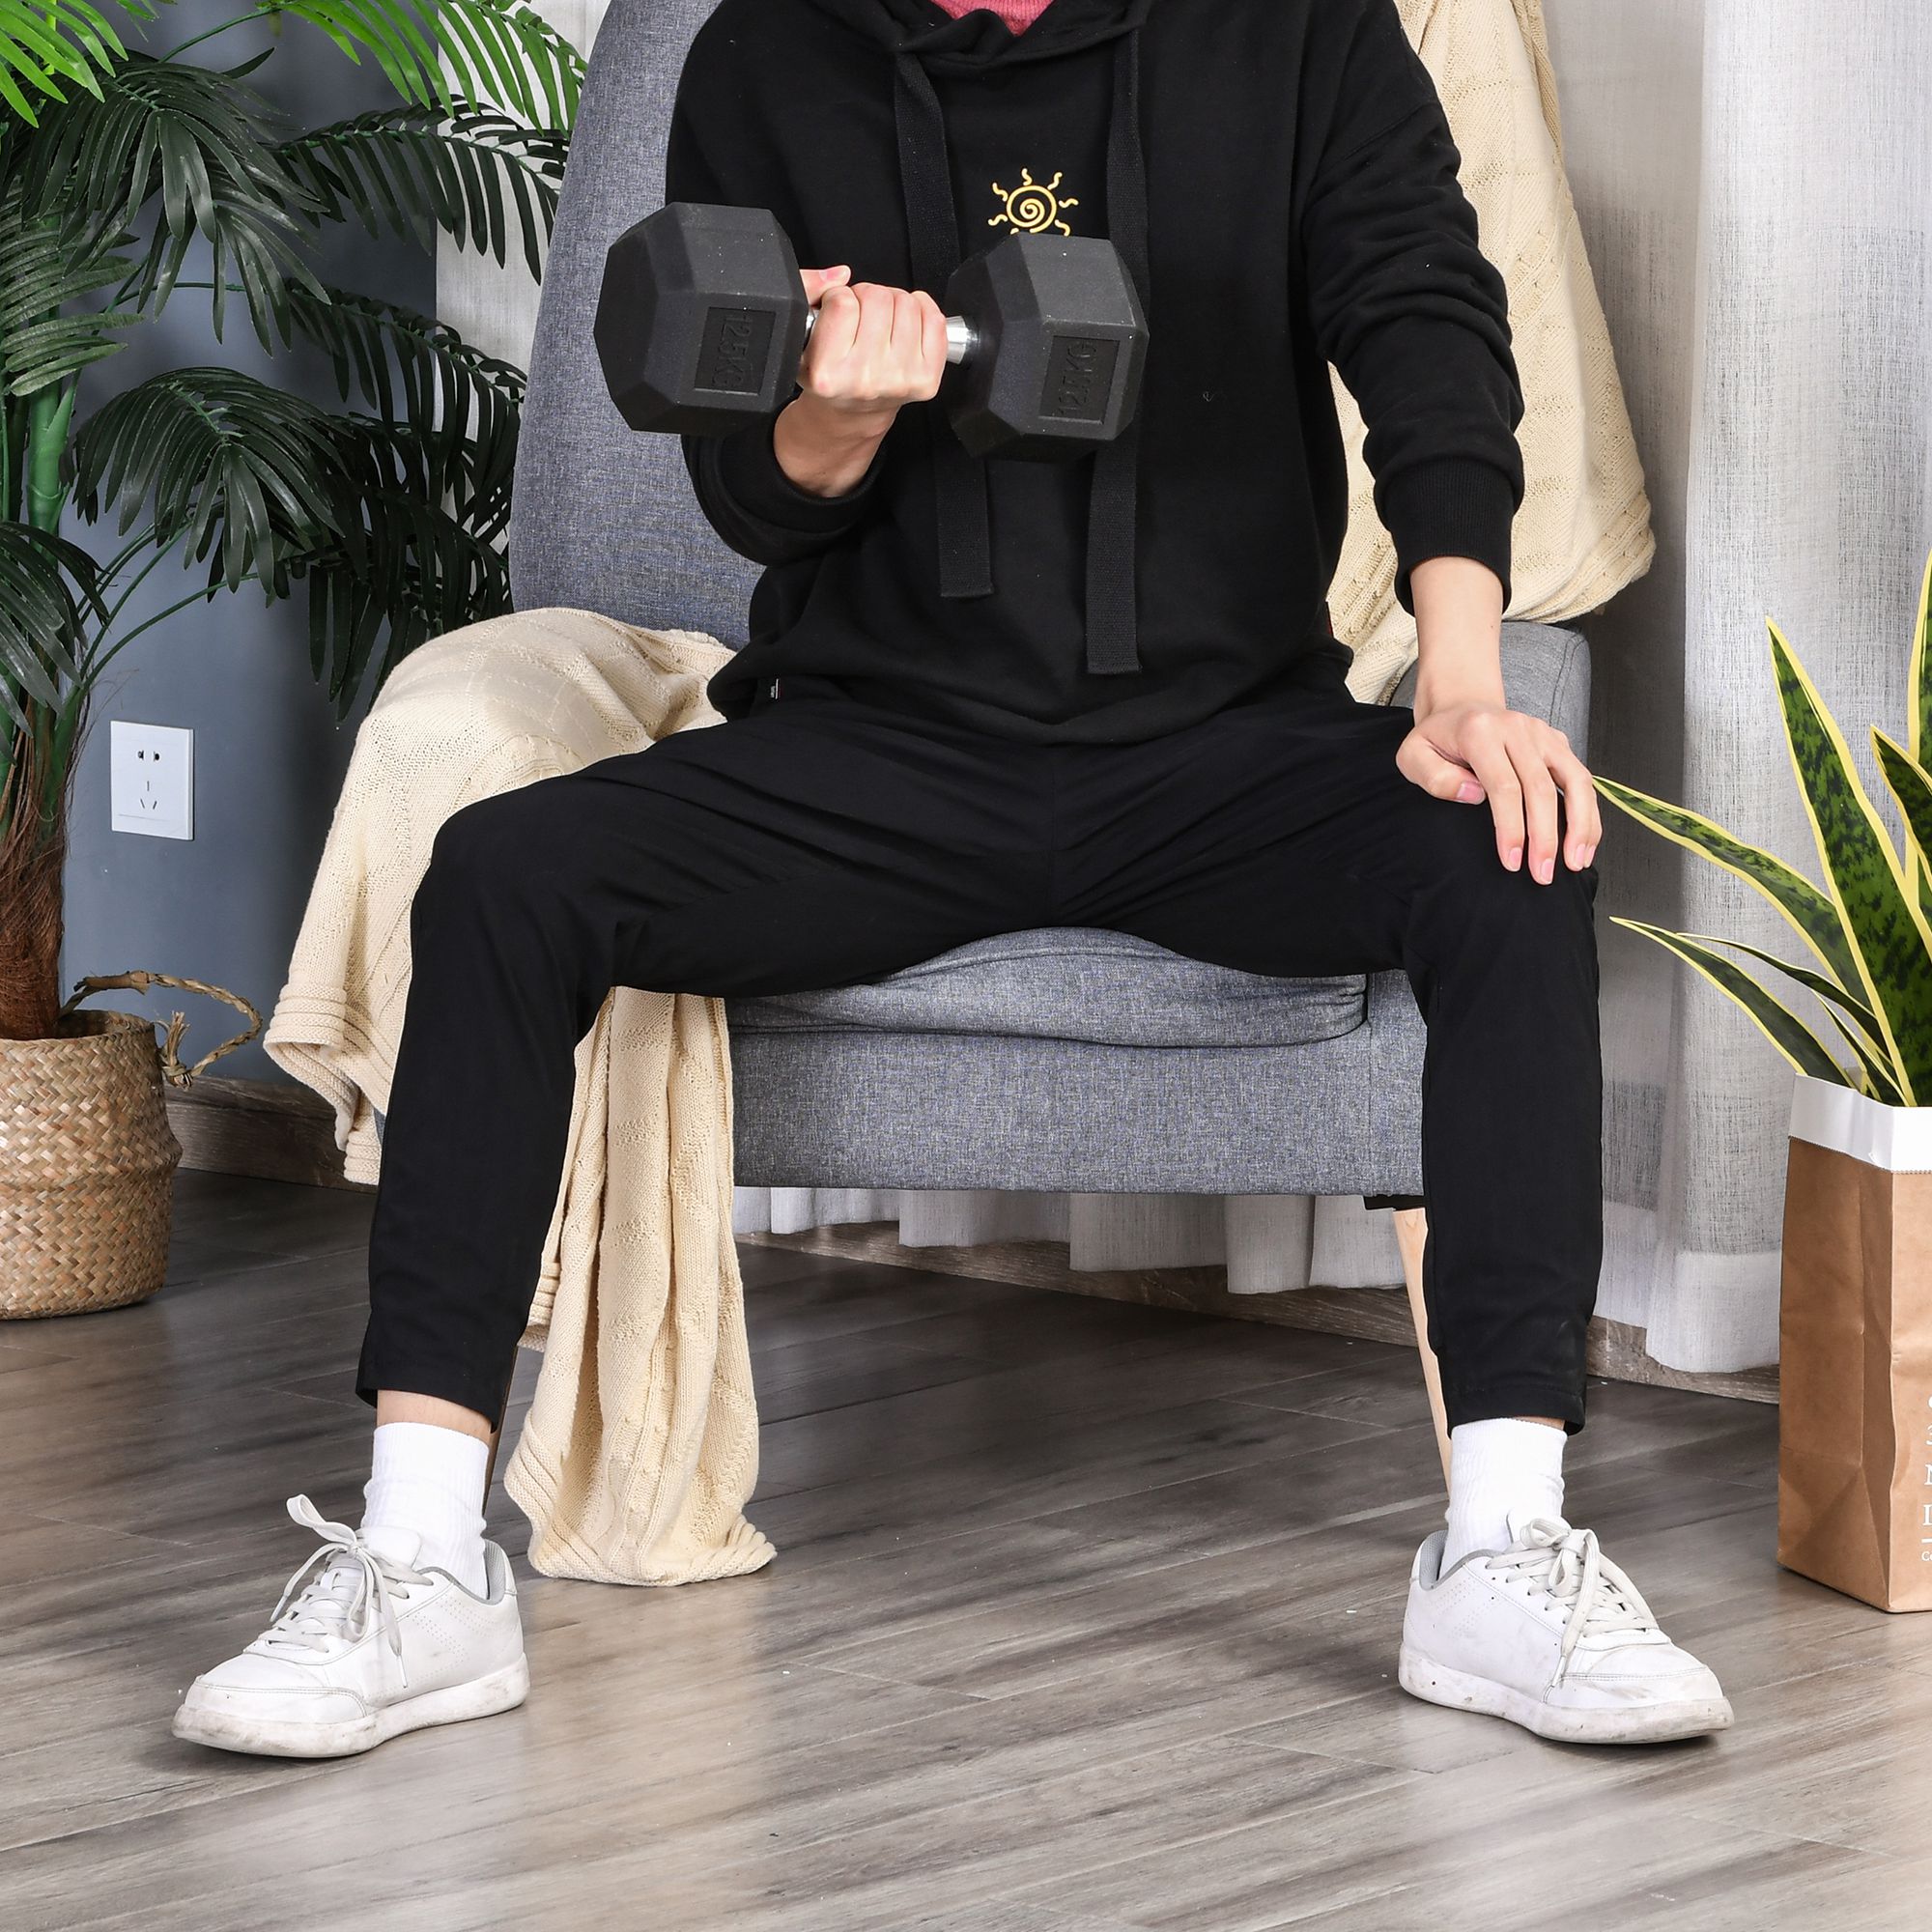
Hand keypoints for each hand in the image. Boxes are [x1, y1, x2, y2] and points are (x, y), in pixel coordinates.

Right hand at [772, 265, 947, 495]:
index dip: (839, 296)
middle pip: (878, 297)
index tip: (837, 310)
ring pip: (906, 302)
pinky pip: (934, 319)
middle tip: (860, 317)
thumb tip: (839, 275)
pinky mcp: (926, 379)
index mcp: (829, 373)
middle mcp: (866, 380)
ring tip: (880, 321)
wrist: (852, 412)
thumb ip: (807, 292)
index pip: (843, 302)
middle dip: (866, 298)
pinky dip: (921, 311)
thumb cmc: (829, 372)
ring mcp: (900, 380)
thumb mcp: (801, 336)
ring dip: (892, 303)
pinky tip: (904, 323)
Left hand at [1397, 697, 1600, 880]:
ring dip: (1580, 825)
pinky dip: (1588, 812)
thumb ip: (1435, 778)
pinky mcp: (1558, 741)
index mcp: (1480, 732)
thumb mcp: (1413, 757)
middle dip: (1545, 836)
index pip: (1504, 786)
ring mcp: (1542, 733)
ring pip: (1575, 780)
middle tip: (1542, 875)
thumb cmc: (1436, 741)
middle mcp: (1517, 728)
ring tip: (1576, 863)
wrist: (1460, 707)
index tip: (1511, 861)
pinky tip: (1584, 842)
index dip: (1511, 827)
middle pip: (1542, 788)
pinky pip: (1581, 778)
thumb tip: (1475, 796)